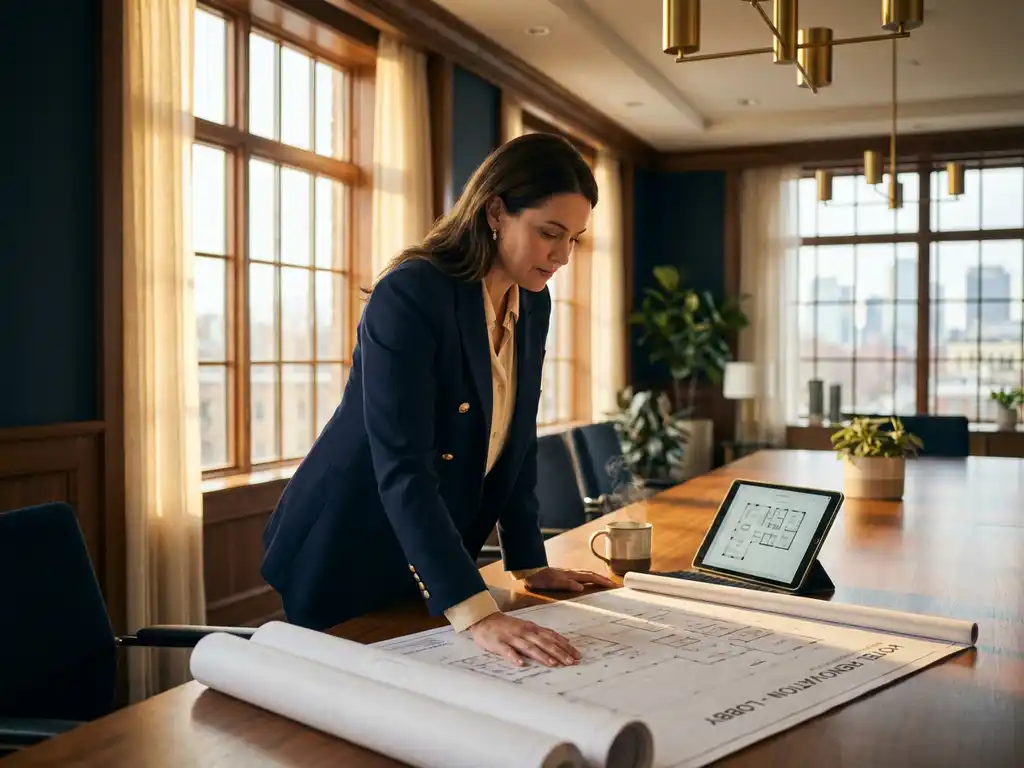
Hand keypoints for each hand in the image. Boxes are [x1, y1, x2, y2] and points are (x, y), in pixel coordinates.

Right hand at [466, 612, 580, 667]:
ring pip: (529, 647)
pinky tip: (521, 664)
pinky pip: (507, 651)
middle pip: (544, 643)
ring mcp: (512, 637)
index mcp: (532, 628)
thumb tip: (561, 641)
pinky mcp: (498, 643)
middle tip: (572, 662)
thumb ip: (541, 634)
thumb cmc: (507, 625)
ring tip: (553, 663)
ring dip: (542, 655)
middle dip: (559, 652)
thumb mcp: (526, 627)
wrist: (484, 619)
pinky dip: (514, 657)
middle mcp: (524, 632)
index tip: (577, 655)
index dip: (565, 646)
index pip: (552, 637)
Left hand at [523, 567, 616, 592]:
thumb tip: (582, 587)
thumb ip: (567, 584)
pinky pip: (580, 575)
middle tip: (612, 584)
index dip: (601, 581)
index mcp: (571, 575)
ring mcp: (567, 573)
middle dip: (602, 578)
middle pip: (590, 574)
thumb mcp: (553, 583)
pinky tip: (586, 581)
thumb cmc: (540, 578)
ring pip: (585, 574)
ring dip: (596, 577)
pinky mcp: (563, 575)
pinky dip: (587, 577)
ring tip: (603, 582)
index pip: (590, 577)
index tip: (612, 585)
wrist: (529, 571)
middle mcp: (571, 573)